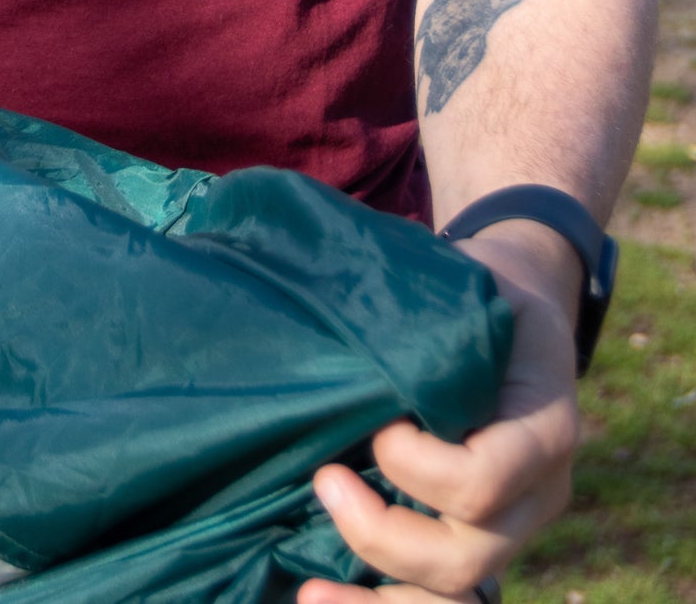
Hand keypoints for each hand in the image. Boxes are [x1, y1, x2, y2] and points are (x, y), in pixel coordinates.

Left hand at [298, 243, 579, 603]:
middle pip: (468, 554)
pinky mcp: (476, 537)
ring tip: (308, 592)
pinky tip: (317, 596)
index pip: (487, 479)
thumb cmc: (481, 289)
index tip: (379, 425)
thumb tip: (344, 329)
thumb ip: (429, 319)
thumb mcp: (474, 282)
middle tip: (324, 480)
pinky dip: (379, 603)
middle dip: (384, 532)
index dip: (420, 466)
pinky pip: (438, 593)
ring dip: (376, 601)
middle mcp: (538, 493)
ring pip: (455, 593)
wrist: (517, 306)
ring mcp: (511, 526)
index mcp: (545, 427)